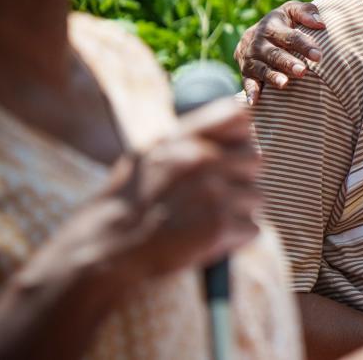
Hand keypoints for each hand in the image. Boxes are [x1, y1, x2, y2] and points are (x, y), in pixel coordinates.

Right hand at [95, 98, 263, 279]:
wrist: (106, 248)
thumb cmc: (129, 201)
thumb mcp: (151, 152)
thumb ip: (192, 135)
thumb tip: (240, 114)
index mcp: (184, 138)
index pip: (240, 115)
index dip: (242, 135)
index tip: (232, 151)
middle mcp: (202, 160)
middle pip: (256, 159)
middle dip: (241, 178)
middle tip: (214, 195)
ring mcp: (213, 193)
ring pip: (256, 196)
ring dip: (239, 210)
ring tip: (205, 218)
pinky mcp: (219, 226)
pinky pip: (252, 228)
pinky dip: (236, 237)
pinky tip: (208, 240)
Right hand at [234, 1, 324, 104]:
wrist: (258, 33)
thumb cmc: (285, 23)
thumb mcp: (293, 11)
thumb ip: (307, 12)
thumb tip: (320, 24)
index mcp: (271, 25)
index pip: (289, 36)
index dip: (304, 45)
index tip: (319, 56)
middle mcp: (258, 41)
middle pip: (274, 53)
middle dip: (287, 62)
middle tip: (302, 71)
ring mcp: (250, 57)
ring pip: (261, 68)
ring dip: (272, 76)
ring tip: (284, 83)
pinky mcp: (245, 72)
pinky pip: (247, 82)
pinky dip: (250, 91)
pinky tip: (254, 102)